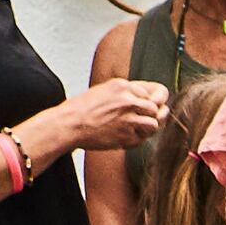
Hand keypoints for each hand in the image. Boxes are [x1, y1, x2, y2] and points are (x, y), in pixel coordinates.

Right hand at [35, 78, 171, 159]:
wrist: (69, 124)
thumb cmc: (82, 109)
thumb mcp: (104, 91)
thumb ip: (126, 93)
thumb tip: (150, 100)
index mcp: (122, 85)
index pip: (153, 91)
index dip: (152, 101)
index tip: (150, 106)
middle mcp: (128, 99)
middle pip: (156, 107)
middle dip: (153, 115)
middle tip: (145, 120)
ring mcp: (129, 117)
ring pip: (154, 123)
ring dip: (148, 128)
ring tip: (136, 129)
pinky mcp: (127, 134)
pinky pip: (143, 138)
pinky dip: (137, 139)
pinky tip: (125, 135)